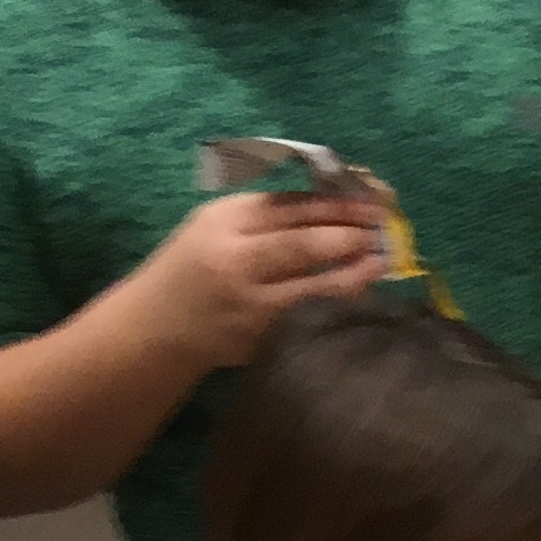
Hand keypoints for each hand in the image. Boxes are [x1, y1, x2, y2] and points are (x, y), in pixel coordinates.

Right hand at [135, 190, 389, 369]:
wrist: (156, 326)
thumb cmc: (196, 267)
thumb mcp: (219, 227)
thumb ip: (269, 216)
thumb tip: (338, 204)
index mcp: (225, 221)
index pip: (290, 206)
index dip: (336, 203)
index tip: (371, 201)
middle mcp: (236, 259)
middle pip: (304, 243)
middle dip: (351, 234)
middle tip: (383, 230)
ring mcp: (250, 304)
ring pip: (316, 285)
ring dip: (357, 271)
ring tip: (382, 260)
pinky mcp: (262, 339)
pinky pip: (313, 318)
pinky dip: (341, 304)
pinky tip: (362, 296)